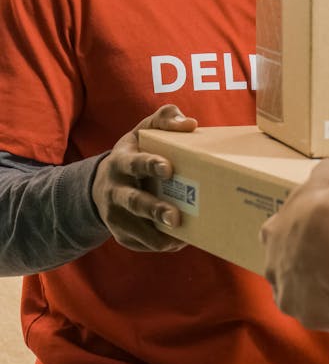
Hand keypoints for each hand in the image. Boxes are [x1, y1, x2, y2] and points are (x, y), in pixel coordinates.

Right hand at [92, 104, 196, 252]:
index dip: (150, 165)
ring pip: (137, 229)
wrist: (102, 184)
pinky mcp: (121, 234)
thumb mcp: (143, 131)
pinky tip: (179, 240)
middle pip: (134, 201)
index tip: (168, 168)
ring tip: (182, 236)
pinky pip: (141, 243)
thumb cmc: (134, 153)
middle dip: (155, 209)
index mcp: (121, 161)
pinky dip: (160, 243)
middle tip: (176, 217)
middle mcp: (114, 189)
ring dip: (158, 235)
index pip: (135, 163)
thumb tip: (190, 124)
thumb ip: (165, 119)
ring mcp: (115, 215)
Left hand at [260, 159, 328, 330]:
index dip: (297, 233)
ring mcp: (288, 295)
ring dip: (319, 291)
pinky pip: (324, 315)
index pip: (277, 234)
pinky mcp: (308, 318)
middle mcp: (272, 266)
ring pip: (301, 294)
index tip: (317, 232)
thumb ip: (324, 177)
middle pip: (285, 268)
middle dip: (305, 266)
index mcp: (272, 232)